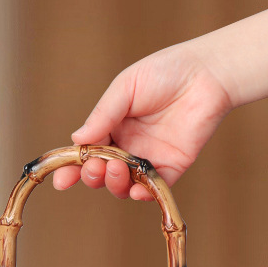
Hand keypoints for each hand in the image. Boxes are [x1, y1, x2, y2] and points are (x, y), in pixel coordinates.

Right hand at [52, 44, 233, 199]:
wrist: (207, 74)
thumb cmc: (165, 72)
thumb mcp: (126, 87)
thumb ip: (102, 115)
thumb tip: (76, 139)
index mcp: (111, 127)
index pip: (86, 152)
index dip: (71, 168)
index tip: (60, 180)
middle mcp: (126, 147)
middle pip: (100, 172)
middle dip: (91, 175)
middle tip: (95, 167)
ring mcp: (147, 159)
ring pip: (122, 184)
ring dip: (113, 183)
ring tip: (115, 168)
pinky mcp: (170, 168)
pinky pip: (152, 189)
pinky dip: (141, 194)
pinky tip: (136, 189)